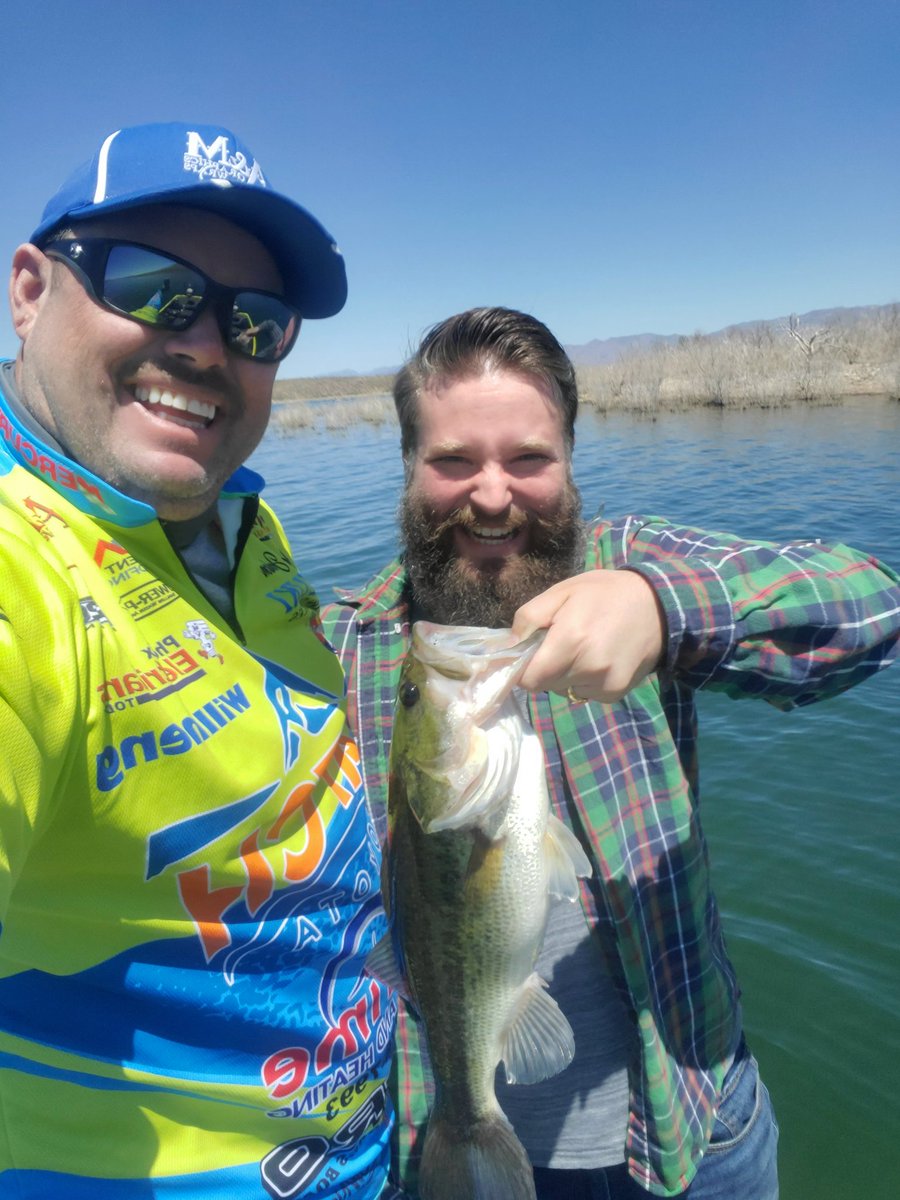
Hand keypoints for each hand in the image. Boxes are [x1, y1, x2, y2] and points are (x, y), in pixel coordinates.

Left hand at [511, 569, 665, 701]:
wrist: (658, 605)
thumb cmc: (604, 593)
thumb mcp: (561, 591)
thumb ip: (529, 618)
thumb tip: (507, 646)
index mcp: (570, 640)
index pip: (529, 680)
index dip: (523, 668)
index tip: (528, 654)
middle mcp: (588, 667)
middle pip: (545, 685)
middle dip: (545, 668)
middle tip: (559, 643)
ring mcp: (605, 683)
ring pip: (564, 690)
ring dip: (565, 675)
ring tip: (582, 648)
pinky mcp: (616, 692)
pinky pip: (585, 693)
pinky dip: (584, 680)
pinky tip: (597, 658)